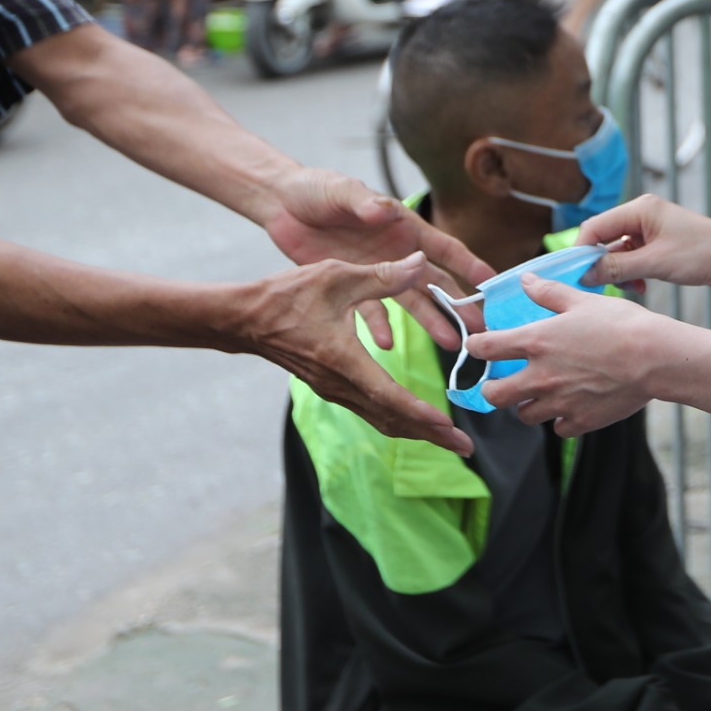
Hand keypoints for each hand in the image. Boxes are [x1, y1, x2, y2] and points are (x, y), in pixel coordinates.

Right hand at [237, 253, 473, 455]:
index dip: (421, 413)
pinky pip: (370, 410)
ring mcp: (334, 389)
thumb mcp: (337, 276)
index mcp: (344, 360)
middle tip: (465, 449)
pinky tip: (414, 419)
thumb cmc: (288, 295)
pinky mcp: (331, 387)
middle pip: (391, 419)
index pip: (390, 396)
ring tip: (448, 440)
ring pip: (381, 419)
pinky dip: (397, 418)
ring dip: (416, 431)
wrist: (246, 319)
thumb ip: (383, 276)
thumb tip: (421, 262)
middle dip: (430, 435)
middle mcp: (340, 384)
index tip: (449, 426)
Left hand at [263, 169, 494, 350]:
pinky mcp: (349, 286)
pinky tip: (385, 345)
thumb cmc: (318, 189)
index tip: (492, 283)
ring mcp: (374, 272)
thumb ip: (364, 203)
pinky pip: (368, 311)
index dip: (469, 264)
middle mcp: (396, 253)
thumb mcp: (341, 191)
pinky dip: (378, 327)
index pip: (444, 248)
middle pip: (435, 283)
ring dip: (429, 322)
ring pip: (409, 302)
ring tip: (450, 344)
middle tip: (481, 328)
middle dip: (459, 304)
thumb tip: (384, 213)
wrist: (282, 204)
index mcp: (403, 227)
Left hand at [473, 274, 672, 435]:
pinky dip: (561, 419)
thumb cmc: (621, 324)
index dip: (476, 346)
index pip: (485, 348)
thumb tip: (526, 280)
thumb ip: (548, 292)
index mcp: (536, 342)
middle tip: (505, 381)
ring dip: (527, 405)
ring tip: (542, 393)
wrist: (654, 358)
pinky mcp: (579, 421)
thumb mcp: (582, 300)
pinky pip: (558, 427)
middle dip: (493, 389)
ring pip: (524, 415)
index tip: (479, 345)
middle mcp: (540, 376)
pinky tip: (572, 404)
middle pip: (494, 395)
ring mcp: (558, 402)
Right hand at [579, 195, 710, 289]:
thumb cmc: (704, 255)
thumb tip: (584, 274)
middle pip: (604, 239)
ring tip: (631, 289)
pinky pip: (634, 259)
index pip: (595, 227)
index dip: (581, 251)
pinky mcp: (661, 246)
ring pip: (618, 252)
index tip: (576, 277)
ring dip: (619, 273)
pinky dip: (632, 274)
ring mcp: (652, 231)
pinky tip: (641, 288)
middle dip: (601, 264)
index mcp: (640, 209)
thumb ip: (617, 268)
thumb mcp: (655, 264)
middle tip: (599, 288)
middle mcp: (643, 216)